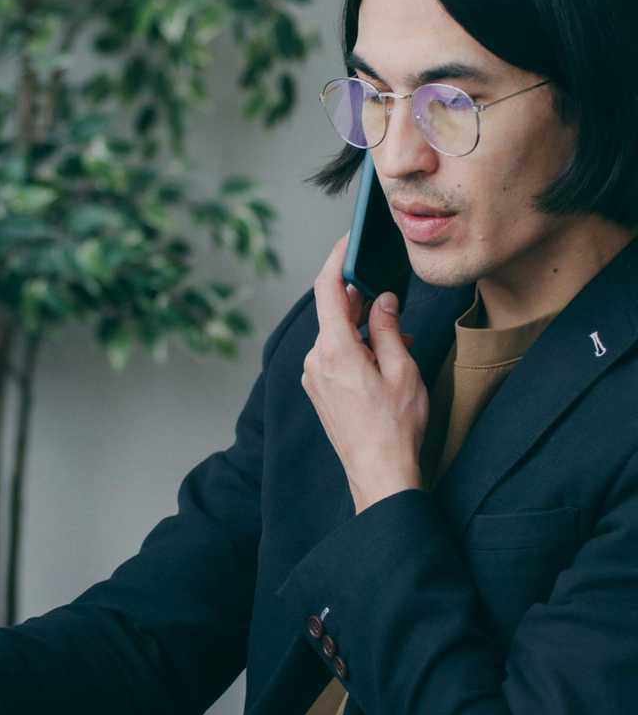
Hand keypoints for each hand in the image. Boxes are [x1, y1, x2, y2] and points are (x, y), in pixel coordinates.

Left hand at [301, 235, 427, 513]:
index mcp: (334, 350)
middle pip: (333, 312)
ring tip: (399, 347)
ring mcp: (313, 377)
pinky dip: (356, 349)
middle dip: (361, 302)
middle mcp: (315, 360)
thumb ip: (389, 328)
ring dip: (363, 330)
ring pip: (335, 335)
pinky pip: (333, 356)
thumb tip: (382, 300)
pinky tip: (382, 363)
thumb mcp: (402, 369)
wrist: (378, 473)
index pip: (327, 288)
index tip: (348, 241)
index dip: (338, 259)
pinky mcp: (317, 390)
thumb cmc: (395, 427)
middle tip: (393, 306)